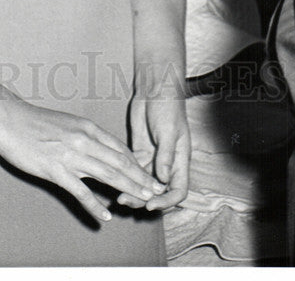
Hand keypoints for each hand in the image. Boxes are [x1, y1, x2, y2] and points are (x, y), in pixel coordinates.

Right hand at [0, 98, 166, 222]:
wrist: (9, 118)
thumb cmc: (34, 122)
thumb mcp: (66, 123)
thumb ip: (84, 136)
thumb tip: (98, 150)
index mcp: (87, 128)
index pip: (120, 148)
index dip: (137, 164)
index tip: (149, 175)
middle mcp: (84, 140)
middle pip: (120, 162)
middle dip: (141, 178)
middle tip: (157, 191)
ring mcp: (71, 156)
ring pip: (108, 175)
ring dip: (129, 189)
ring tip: (143, 201)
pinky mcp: (56, 170)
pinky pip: (80, 192)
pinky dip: (95, 206)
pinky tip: (105, 217)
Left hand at [117, 71, 190, 211]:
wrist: (155, 89)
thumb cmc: (168, 108)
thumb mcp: (169, 132)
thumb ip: (165, 155)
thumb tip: (163, 179)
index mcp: (180, 161)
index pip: (178, 190)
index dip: (166, 201)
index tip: (151, 204)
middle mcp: (167, 163)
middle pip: (159, 191)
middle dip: (145, 199)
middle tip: (127, 201)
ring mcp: (152, 158)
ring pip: (143, 182)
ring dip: (133, 190)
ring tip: (118, 197)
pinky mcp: (139, 151)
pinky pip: (133, 169)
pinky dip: (125, 177)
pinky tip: (113, 181)